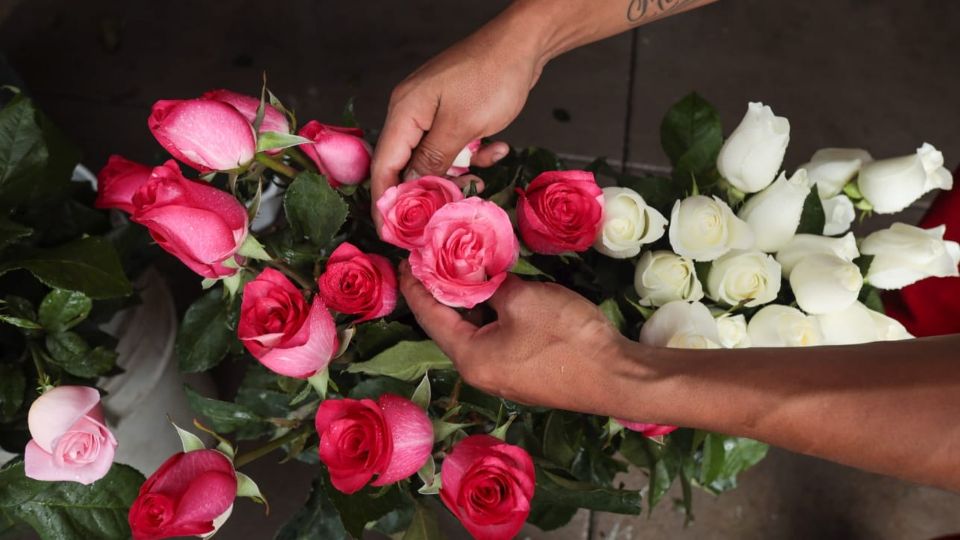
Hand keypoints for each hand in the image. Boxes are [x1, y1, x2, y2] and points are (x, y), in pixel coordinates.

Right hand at [371, 15, 545, 225]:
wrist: (524, 44)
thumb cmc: (492, 77)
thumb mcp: (462, 126)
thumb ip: (433, 160)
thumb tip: (410, 190)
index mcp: (405, 113)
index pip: (383, 166)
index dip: (386, 203)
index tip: (394, 234)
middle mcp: (413, 112)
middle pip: (408, 165)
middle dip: (430, 190)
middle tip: (450, 211)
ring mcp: (434, 112)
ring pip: (436, 158)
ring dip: (459, 172)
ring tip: (481, 179)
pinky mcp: (455, 112)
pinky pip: (457, 145)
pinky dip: (475, 153)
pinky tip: (497, 147)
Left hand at [399, 261, 634, 413]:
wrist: (616, 376)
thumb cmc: (564, 338)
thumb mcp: (522, 298)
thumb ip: (492, 283)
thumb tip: (481, 276)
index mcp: (469, 357)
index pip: (429, 316)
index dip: (416, 285)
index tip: (406, 260)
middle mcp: (480, 372)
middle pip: (450, 326)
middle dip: (442, 290)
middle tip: (435, 257)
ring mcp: (504, 377)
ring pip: (476, 332)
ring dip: (471, 301)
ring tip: (465, 268)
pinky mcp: (526, 374)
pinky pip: (497, 339)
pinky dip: (492, 314)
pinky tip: (498, 292)